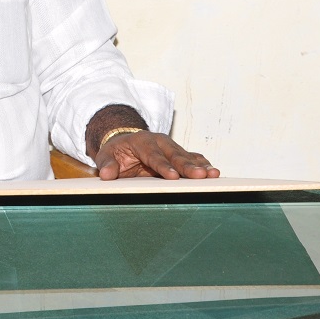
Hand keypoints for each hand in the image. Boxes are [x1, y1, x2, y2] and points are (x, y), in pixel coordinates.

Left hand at [95, 131, 218, 180]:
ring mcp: (170, 147)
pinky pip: (192, 158)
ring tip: (213, 174)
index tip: (172, 176)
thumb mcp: (106, 156)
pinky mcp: (177, 153)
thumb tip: (106, 174)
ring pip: (186, 156)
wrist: (124, 142)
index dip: (163, 166)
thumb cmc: (116, 152)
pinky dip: (202, 165)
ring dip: (200, 166)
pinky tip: (213, 172)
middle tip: (200, 176)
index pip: (153, 156)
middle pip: (174, 154)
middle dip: (187, 166)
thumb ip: (107, 164)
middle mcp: (159, 142)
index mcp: (141, 142)